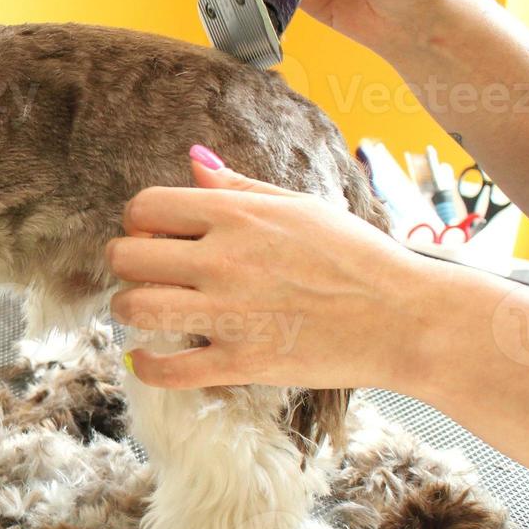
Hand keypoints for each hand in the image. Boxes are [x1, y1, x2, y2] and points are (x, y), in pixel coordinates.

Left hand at [107, 145, 434, 391]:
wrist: (402, 316)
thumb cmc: (355, 256)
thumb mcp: (299, 206)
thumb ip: (239, 186)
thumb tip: (194, 159)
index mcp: (238, 215)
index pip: (145, 206)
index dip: (138, 221)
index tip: (152, 235)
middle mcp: (225, 260)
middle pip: (127, 257)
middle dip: (126, 264)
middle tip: (146, 274)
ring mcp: (230, 313)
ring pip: (135, 308)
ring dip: (129, 310)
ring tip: (147, 311)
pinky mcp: (241, 362)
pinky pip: (167, 369)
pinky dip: (145, 365)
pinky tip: (147, 357)